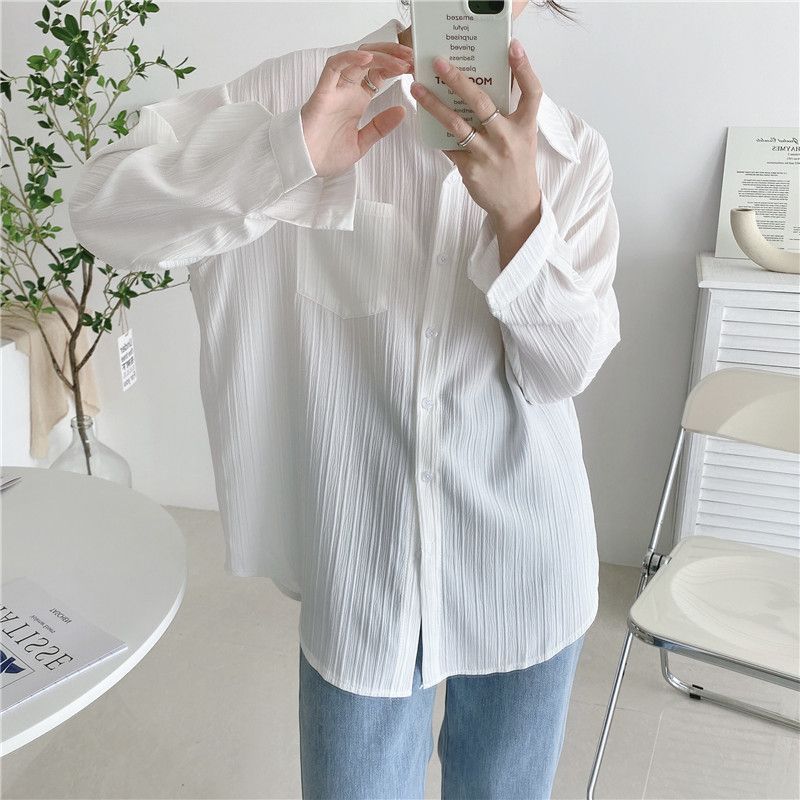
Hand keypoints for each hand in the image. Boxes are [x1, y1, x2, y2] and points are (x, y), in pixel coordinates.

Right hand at [301, 43, 413, 177]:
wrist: (304, 165)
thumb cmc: (326, 155)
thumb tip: (401, 111)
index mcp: (357, 100)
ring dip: (379, 55)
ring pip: (357, 59)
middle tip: (412, 56)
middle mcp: (347, 90)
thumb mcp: (362, 143)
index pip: (379, 74)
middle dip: (393, 54)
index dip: (396, 67)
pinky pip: (335, 66)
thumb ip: (380, 127)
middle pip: (371, 60)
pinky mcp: (323, 92)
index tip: (414, 67)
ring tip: (399, 60)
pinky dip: (351, 58)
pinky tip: (368, 59)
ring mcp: (335, 89)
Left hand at [409, 38, 542, 237]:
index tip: (513, 46)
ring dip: (434, 105)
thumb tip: (494, 80)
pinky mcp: (471, 169)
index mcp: (525, 126)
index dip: (524, 68)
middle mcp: (507, 138)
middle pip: (482, 103)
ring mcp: (487, 154)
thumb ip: (512, 112)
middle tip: (439, 62)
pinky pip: (449, 146)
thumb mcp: (524, 137)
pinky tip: (423, 119)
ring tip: (417, 89)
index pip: (532, 92)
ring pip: (456, 124)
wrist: (515, 205)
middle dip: (458, 79)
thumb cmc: (517, 164)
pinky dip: (437, 133)